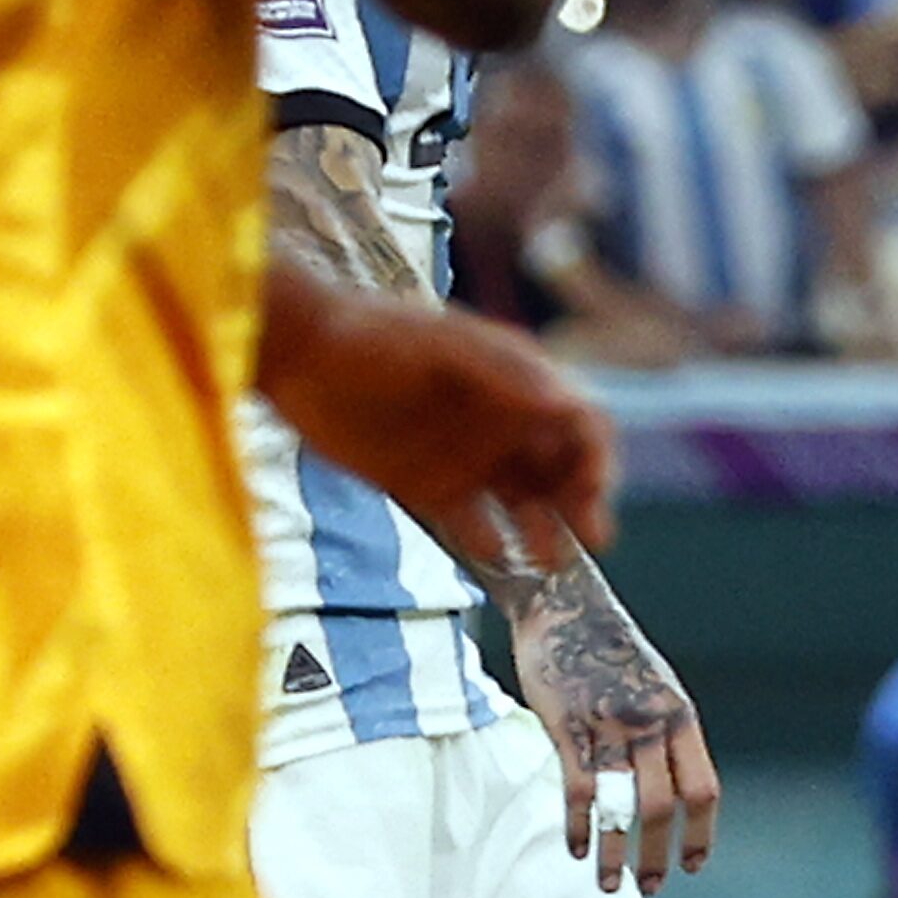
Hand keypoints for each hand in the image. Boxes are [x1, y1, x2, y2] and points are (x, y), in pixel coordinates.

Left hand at [255, 272, 617, 567]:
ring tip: (551, 562)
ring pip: (526, 503)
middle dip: (583, 504)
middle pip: (563, 471)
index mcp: (519, 384)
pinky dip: (490, 544)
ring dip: (547, 531)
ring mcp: (468, 458)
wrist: (299, 352)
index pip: (581, 424)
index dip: (598, 458)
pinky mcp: (427, 486)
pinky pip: (471, 524)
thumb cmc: (377, 336)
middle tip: (590, 539)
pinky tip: (496, 556)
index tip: (592, 491)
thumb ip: (507, 376)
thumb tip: (570, 405)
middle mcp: (503, 425)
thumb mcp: (448, 349)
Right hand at [515, 584, 720, 891]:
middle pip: (663, 806)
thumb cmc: (609, 650)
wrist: (564, 606)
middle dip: (658, 854)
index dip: (702, 832)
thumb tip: (673, 781)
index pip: (704, 788)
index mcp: (680, 716)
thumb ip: (665, 731)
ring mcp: (608, 726)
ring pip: (620, 805)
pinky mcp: (567, 727)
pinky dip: (580, 826)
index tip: (695, 864)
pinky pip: (578, 789)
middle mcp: (651, 724)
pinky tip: (579, 851)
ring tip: (613, 885)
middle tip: (651, 887)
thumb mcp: (656, 686)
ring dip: (618, 853)